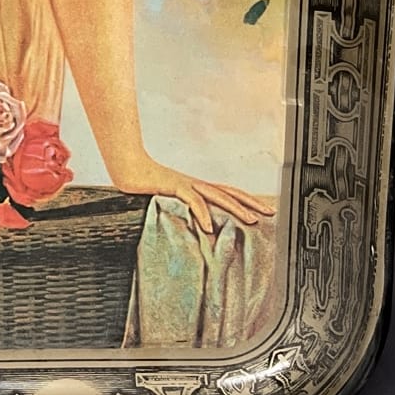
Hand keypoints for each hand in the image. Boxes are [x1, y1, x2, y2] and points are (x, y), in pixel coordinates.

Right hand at [107, 152, 274, 232]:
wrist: (126, 167)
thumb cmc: (143, 184)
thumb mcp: (168, 199)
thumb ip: (183, 208)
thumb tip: (196, 225)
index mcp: (196, 187)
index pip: (227, 192)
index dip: (247, 200)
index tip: (264, 210)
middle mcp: (195, 183)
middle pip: (228, 192)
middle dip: (250, 203)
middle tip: (269, 214)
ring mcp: (185, 184)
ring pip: (216, 195)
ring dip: (235, 208)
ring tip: (250, 221)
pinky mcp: (172, 186)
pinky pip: (191, 200)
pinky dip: (201, 213)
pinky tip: (208, 227)